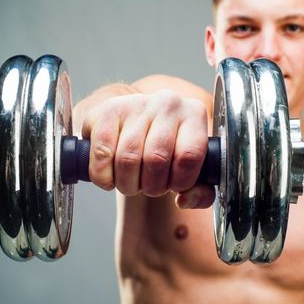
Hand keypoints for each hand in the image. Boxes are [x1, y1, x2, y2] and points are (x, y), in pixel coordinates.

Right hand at [81, 90, 214, 207]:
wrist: (137, 124)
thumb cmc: (168, 151)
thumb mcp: (192, 171)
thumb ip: (200, 193)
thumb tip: (185, 200)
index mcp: (194, 114)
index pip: (190, 155)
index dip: (180, 182)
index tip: (174, 186)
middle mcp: (167, 103)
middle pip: (156, 159)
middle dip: (151, 186)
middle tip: (149, 187)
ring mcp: (136, 103)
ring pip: (127, 158)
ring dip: (126, 184)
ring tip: (131, 182)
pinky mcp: (108, 109)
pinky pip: (103, 153)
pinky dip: (103, 175)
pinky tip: (109, 178)